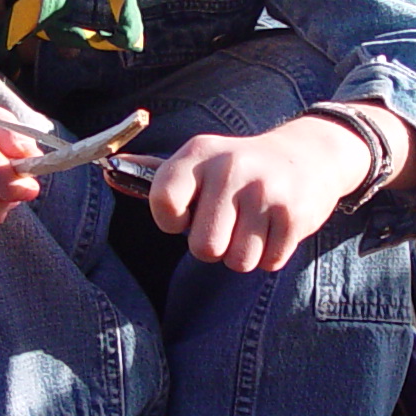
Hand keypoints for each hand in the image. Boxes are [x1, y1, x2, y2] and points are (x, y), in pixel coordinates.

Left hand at [148, 113, 379, 271]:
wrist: (309, 154)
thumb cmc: (238, 167)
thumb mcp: (200, 160)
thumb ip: (156, 174)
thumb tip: (106, 172)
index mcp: (198, 153)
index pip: (162, 201)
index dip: (171, 221)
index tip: (186, 215)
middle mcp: (230, 167)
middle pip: (203, 247)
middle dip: (213, 247)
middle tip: (227, 225)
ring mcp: (265, 191)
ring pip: (237, 261)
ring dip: (244, 254)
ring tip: (252, 225)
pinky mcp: (294, 214)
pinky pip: (269, 263)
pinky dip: (270, 255)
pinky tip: (274, 227)